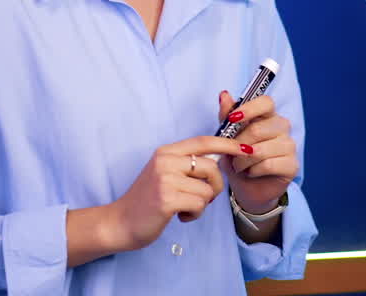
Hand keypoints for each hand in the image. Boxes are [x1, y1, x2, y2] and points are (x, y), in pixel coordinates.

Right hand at [108, 135, 248, 250]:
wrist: (120, 223)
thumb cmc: (147, 201)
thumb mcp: (165, 173)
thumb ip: (187, 164)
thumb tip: (220, 161)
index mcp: (166, 152)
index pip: (203, 141)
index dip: (227, 144)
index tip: (245, 148)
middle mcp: (165, 161)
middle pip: (211, 167)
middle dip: (214, 186)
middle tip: (199, 198)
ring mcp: (165, 179)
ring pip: (207, 189)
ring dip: (201, 204)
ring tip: (183, 207)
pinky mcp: (167, 199)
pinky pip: (199, 203)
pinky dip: (195, 213)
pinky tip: (180, 216)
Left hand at [217, 91, 297, 213]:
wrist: (246, 188)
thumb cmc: (238, 159)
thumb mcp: (228, 138)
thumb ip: (227, 116)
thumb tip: (224, 94)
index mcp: (268, 115)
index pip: (266, 102)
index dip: (249, 109)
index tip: (232, 119)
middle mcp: (282, 127)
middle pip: (259, 128)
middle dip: (238, 144)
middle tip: (231, 155)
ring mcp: (289, 146)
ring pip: (261, 149)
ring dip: (243, 161)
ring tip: (238, 166)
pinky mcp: (292, 165)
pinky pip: (268, 165)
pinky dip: (253, 171)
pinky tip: (251, 173)